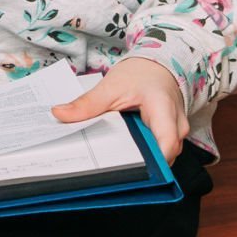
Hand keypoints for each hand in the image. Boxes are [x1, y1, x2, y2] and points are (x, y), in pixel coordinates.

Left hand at [51, 57, 187, 163]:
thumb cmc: (139, 74)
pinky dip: (144, 153)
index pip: (166, 143)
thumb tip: (60, 113)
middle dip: (141, 164)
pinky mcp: (172, 136)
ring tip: (115, 160)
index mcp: (163, 108)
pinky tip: (126, 152)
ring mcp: (177, 132)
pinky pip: (160, 151)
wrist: (155, 66)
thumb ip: (87, 103)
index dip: (152, 162)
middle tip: (111, 168)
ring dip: (143, 160)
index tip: (130, 170)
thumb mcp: (110, 86)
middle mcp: (176, 124)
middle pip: (164, 155)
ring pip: (163, 156)